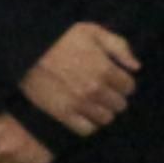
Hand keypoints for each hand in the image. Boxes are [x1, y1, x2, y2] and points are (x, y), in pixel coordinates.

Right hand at [20, 22, 139, 137]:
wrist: (27, 50)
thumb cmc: (61, 38)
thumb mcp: (93, 32)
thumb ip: (119, 47)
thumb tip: (136, 66)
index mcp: (105, 69)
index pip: (129, 87)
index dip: (123, 83)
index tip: (116, 80)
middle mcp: (95, 90)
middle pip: (119, 105)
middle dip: (115, 97)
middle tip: (105, 91)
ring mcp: (79, 105)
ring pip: (105, 119)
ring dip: (103, 111)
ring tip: (94, 102)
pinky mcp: (63, 115)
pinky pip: (86, 130)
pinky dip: (89, 124)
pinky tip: (84, 114)